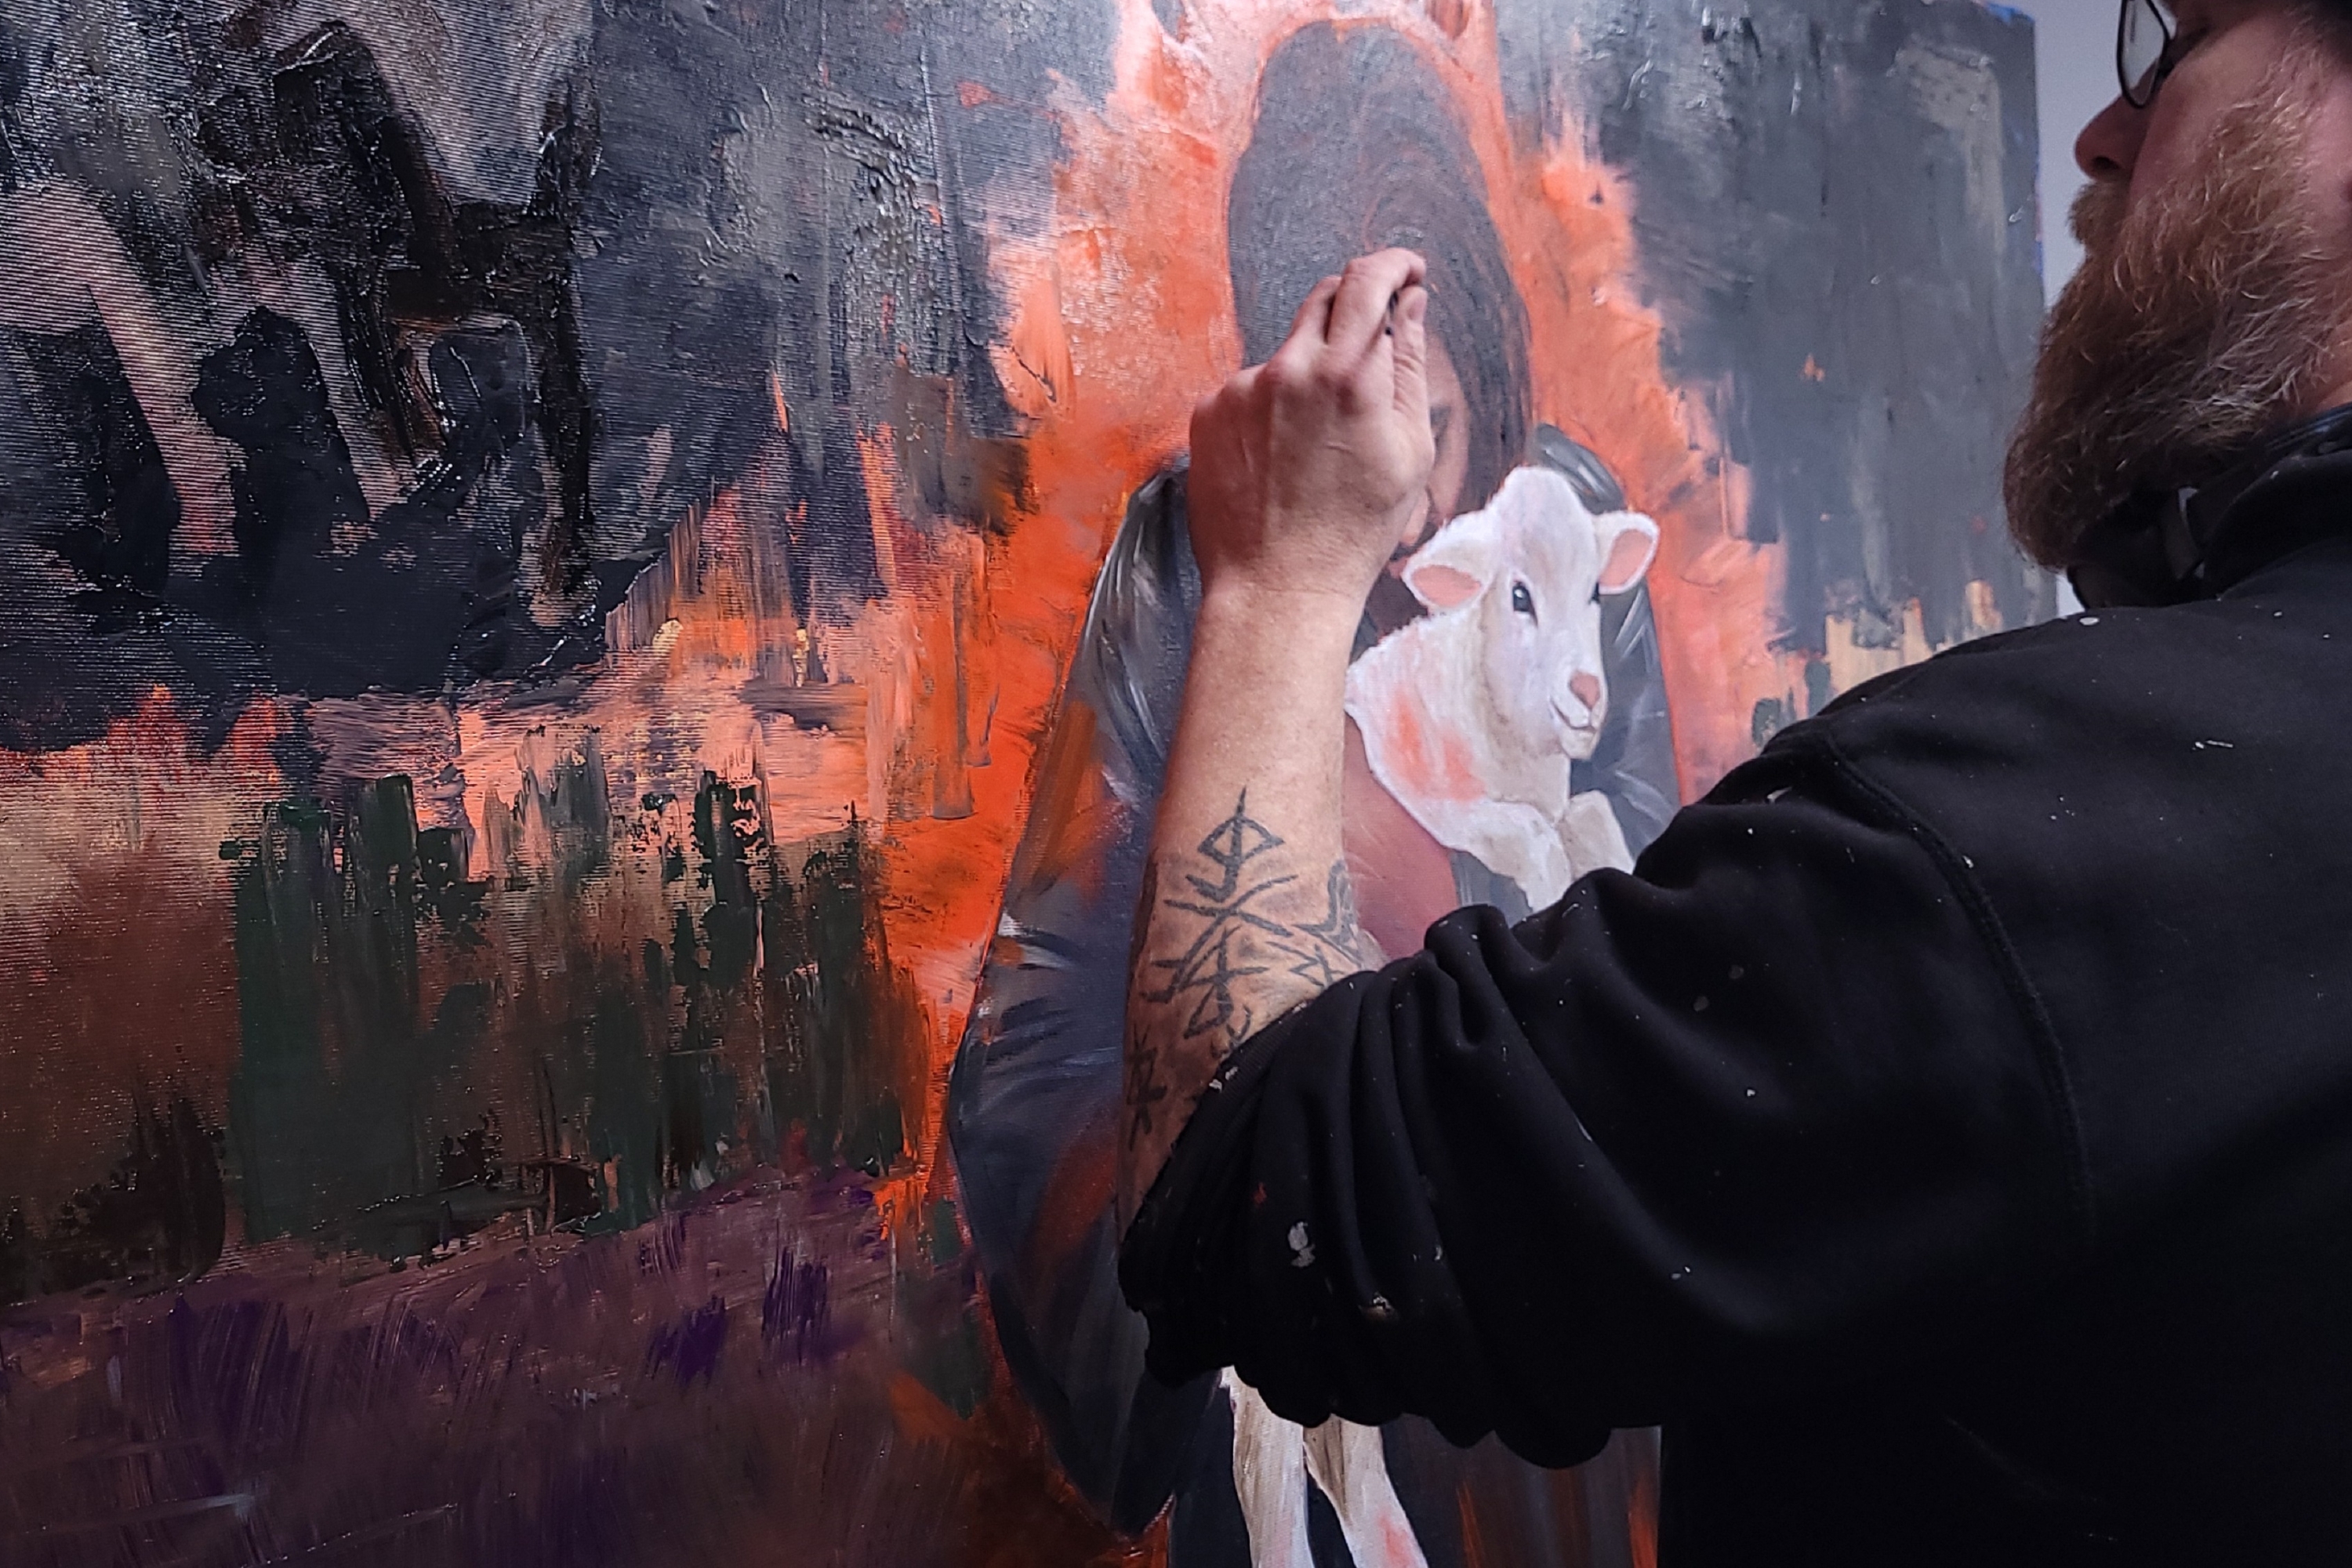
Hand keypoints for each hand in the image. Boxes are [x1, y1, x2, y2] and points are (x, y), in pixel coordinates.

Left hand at [1186, 249, 1434, 617]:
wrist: (1277, 587)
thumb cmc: (1353, 531)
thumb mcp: (1408, 450)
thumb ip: (1408, 365)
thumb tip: (1409, 305)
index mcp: (1348, 375)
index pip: (1369, 278)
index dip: (1393, 265)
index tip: (1406, 272)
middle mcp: (1290, 370)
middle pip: (1324, 299)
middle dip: (1354, 311)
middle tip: (1367, 355)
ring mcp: (1241, 389)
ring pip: (1287, 352)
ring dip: (1309, 374)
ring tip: (1318, 445)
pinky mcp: (1208, 412)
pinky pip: (1249, 389)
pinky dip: (1270, 408)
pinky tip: (1280, 459)